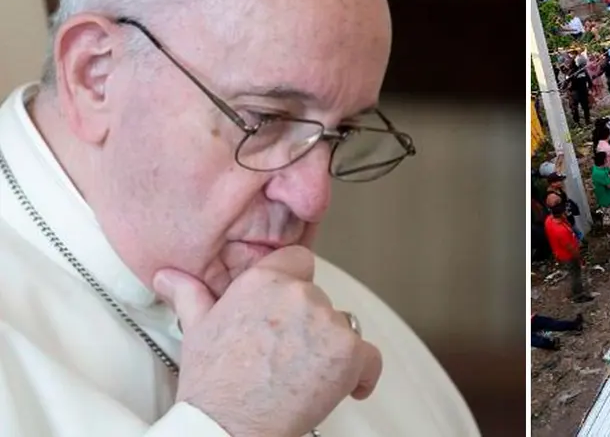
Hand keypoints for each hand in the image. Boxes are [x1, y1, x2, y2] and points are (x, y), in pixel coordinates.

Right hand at [154, 247, 381, 436]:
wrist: (228, 428)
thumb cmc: (214, 385)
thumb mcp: (196, 330)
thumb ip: (191, 295)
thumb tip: (169, 277)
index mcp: (264, 280)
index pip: (299, 260)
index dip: (295, 285)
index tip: (290, 309)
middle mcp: (299, 295)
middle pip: (320, 300)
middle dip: (308, 326)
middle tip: (285, 357)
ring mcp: (327, 323)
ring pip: (344, 328)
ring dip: (331, 350)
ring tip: (302, 377)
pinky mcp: (349, 353)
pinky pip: (370, 359)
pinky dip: (362, 375)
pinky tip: (345, 388)